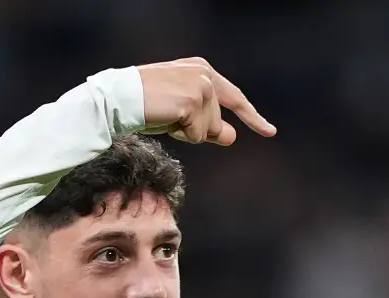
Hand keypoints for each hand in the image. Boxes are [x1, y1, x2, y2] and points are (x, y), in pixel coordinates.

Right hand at [137, 57, 275, 145]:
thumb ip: (209, 122)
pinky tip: (164, 119)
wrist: (118, 98)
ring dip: (186, 132)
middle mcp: (205, 74)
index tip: (270, 131)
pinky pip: (197, 135)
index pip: (235, 97)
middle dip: (196, 130)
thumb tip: (233, 136)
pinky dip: (180, 135)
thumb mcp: (182, 114)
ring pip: (208, 131)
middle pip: (217, 122)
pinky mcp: (193, 101)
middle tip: (169, 116)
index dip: (252, 118)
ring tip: (164, 115)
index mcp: (202, 70)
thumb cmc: (146, 105)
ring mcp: (200, 87)